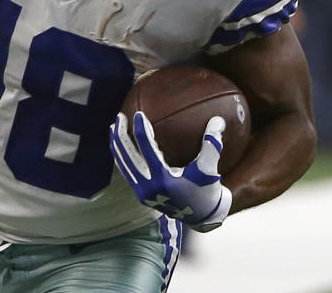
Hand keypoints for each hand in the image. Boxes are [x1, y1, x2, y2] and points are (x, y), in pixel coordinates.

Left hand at [109, 112, 231, 231]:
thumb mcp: (209, 169)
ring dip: (117, 145)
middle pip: (127, 157)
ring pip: (123, 165)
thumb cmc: (206, 190)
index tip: (139, 114)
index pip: (147, 150)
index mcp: (164, 181)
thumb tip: (217, 119)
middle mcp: (149, 188)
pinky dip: (122, 157)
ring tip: (114, 127)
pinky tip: (121, 144)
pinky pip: (126, 171)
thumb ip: (212, 145)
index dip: (142, 130)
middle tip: (119, 116)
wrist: (200, 217)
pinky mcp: (141, 194)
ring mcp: (142, 193)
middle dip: (121, 136)